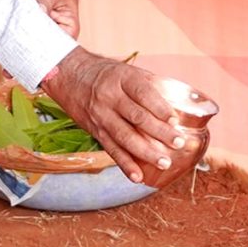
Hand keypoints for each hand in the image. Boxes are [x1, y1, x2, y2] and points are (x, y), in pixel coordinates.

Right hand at [39, 49, 199, 186]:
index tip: (174, 120)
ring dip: (145, 152)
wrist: (69, 75)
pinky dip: (124, 164)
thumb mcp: (126, 70)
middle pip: (137, 117)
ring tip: (164, 162)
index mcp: (122, 78)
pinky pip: (111, 149)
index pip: (143, 93)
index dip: (159, 107)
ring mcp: (101, 115)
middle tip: (178, 143)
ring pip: (125, 137)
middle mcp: (110, 97)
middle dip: (159, 132)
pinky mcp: (95, 130)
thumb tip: (179, 102)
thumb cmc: (105, 73)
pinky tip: (137, 176)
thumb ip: (149, 85)